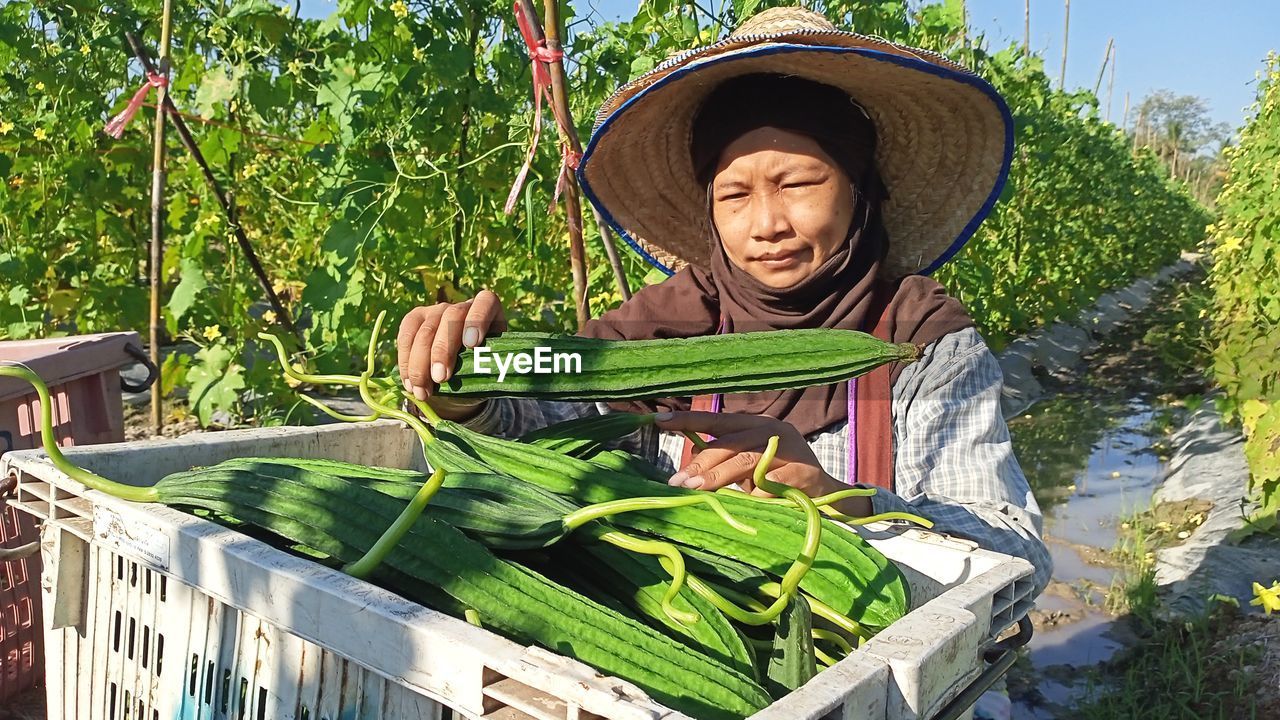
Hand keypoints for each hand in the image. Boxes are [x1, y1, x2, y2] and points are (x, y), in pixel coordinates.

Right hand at [396, 290, 505, 420]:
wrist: (460, 378)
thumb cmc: (480, 371)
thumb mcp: (489, 370)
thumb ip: (485, 368)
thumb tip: (479, 377)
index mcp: (489, 311)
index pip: (485, 303)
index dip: (477, 320)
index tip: (472, 344)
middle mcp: (461, 306)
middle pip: (450, 318)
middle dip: (442, 351)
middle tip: (440, 378)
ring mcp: (436, 311)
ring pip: (425, 331)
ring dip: (420, 365)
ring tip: (422, 391)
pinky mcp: (414, 319)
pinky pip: (406, 337)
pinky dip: (406, 363)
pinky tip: (410, 383)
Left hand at [654, 411, 872, 515]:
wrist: (827, 495)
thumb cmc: (780, 479)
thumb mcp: (751, 466)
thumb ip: (726, 461)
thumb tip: (686, 473)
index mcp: (756, 424)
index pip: (717, 420)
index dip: (688, 420)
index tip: (659, 421)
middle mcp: (772, 430)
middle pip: (729, 444)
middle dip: (700, 463)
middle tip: (677, 481)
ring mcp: (789, 450)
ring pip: (745, 461)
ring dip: (717, 477)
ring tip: (695, 490)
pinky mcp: (801, 472)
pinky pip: (767, 487)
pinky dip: (752, 498)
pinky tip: (744, 506)